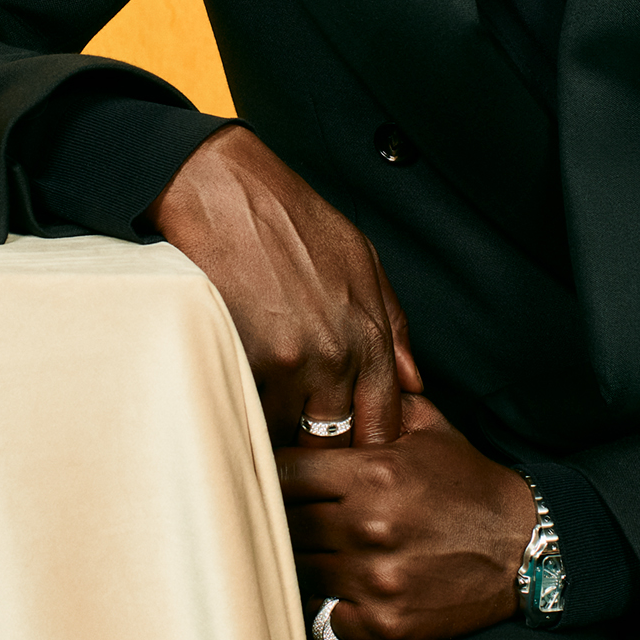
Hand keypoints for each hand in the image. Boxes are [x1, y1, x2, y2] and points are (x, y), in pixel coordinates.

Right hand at [146, 125, 422, 446]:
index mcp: (370, 333)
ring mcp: (291, 362)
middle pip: (340, 441)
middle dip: (325, 448)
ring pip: (293, 438)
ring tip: (273, 428)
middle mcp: (337, 355)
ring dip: (283, 438)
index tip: (350, 445)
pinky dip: (249, 418)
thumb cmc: (292, 220)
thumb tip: (413, 381)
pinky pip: (253, 417)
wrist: (227, 192)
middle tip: (308, 444)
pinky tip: (246, 404)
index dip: (366, 442)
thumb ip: (393, 325)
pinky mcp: (246, 360)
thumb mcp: (362, 259)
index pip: (382, 422)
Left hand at [277, 394, 535, 639]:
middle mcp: (371, 526)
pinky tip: (342, 586)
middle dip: (286, 515)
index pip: (287, 471)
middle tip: (290, 512)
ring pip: (300, 570)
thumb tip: (334, 381)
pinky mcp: (386, 624)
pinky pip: (325, 617)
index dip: (277, 471)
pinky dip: (327, 603)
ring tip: (315, 549)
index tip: (277, 474)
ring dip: (304, 559)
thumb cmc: (470, 485)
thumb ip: (378, 404)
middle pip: (287, 522)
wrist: (524, 548)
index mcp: (375, 472)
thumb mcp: (429, 428)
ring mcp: (377, 580)